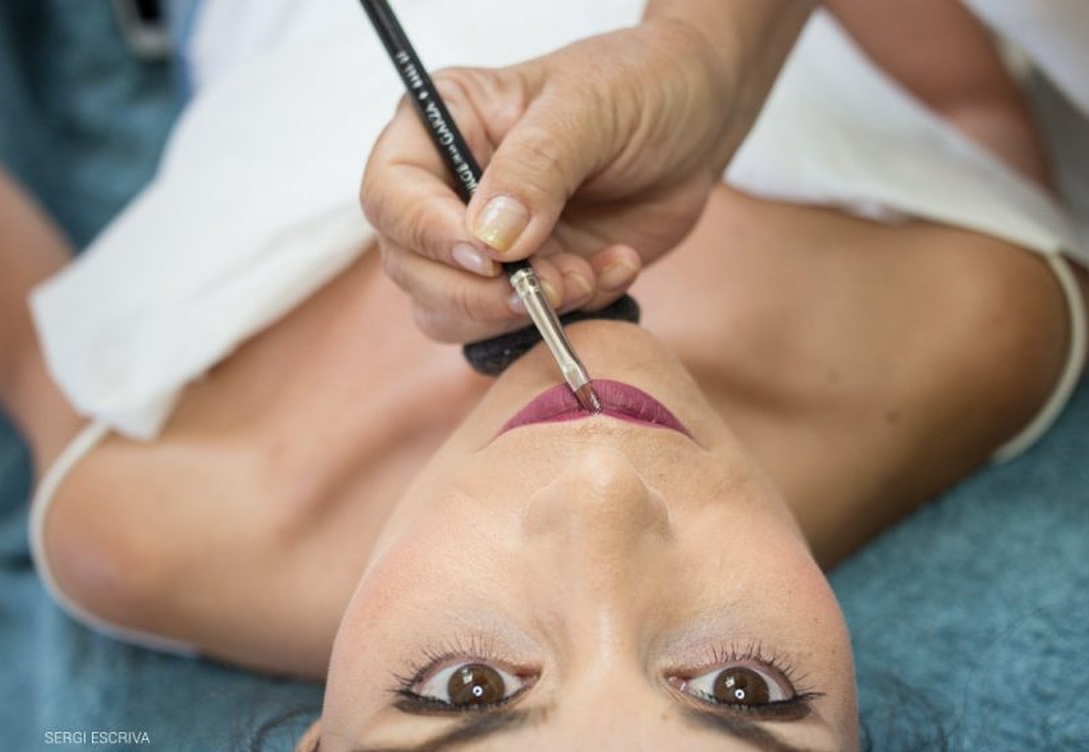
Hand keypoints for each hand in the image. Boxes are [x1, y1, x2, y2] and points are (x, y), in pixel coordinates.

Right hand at [361, 19, 740, 342]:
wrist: (698, 121)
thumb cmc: (639, 87)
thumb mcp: (589, 109)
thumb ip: (537, 168)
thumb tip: (491, 239)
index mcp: (442, 127)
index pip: (390, 194)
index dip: (427, 235)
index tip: (491, 257)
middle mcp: (449, 191)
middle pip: (411, 269)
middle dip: (482, 294)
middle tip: (552, 285)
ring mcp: (487, 244)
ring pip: (452, 313)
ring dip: (523, 313)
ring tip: (588, 274)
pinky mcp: (530, 281)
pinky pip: (522, 327)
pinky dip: (574, 314)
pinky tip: (618, 266)